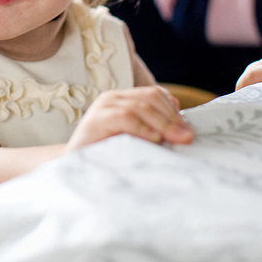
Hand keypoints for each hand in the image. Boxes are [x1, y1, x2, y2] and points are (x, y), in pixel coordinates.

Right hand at [66, 85, 193, 150]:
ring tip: (176, 139)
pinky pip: (124, 117)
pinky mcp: (95, 120)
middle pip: (151, 98)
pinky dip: (143, 127)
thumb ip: (154, 131)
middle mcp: (113, 98)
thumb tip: (184, 131)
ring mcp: (103, 107)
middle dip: (172, 118)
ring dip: (163, 123)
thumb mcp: (135, 140)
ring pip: (140, 106)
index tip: (187, 131)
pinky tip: (155, 139)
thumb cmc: (106, 155)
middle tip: (188, 137)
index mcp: (123, 100)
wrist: (73, 167)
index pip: (155, 95)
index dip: (173, 110)